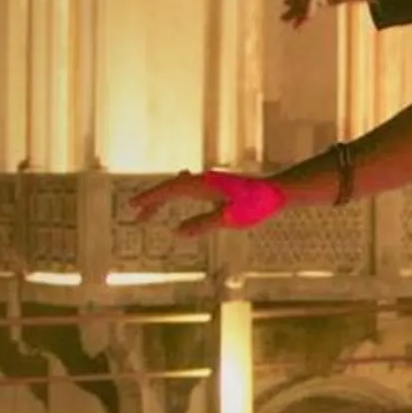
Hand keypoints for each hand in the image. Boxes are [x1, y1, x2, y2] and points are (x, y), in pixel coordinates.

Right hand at [130, 170, 288, 238]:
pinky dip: (178, 194)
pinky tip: (178, 194)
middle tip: (137, 216)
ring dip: (164, 198)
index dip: (150, 198)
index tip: (132, 206)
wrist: (278, 192)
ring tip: (149, 211)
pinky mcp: (219, 185)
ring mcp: (212, 181)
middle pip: (171, 188)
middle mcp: (205, 180)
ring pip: (180, 187)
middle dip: (153, 201)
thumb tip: (177, 232)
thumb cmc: (257, 205)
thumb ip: (202, 225)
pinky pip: (191, 187)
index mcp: (204, 185)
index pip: (170, 190)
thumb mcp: (229, 219)